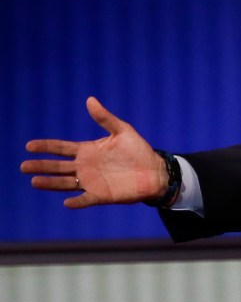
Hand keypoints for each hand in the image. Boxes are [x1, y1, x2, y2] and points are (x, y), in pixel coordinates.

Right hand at [21, 97, 167, 207]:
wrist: (155, 171)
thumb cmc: (139, 150)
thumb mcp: (122, 131)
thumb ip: (105, 118)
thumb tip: (90, 100)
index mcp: (88, 150)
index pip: (61, 148)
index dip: (46, 147)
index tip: (29, 146)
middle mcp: (85, 167)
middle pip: (58, 166)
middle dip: (41, 166)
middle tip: (24, 166)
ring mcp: (92, 182)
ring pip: (65, 183)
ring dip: (51, 183)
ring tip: (34, 181)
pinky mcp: (101, 195)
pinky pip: (86, 199)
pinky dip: (77, 201)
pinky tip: (67, 202)